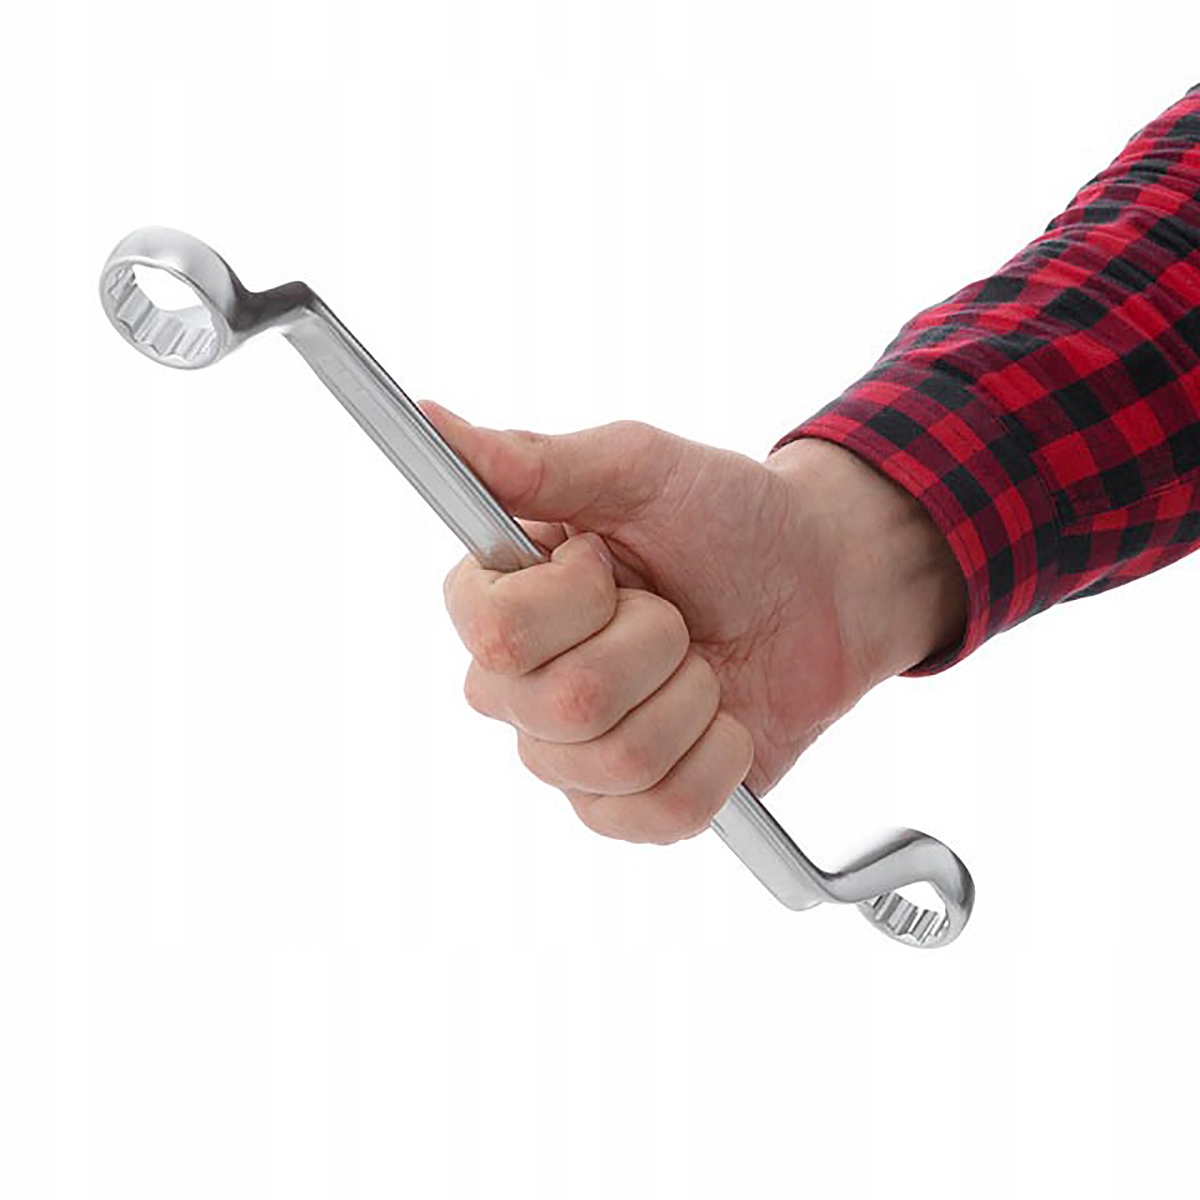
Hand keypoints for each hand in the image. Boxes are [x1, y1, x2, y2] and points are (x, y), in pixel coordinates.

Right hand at [428, 402, 965, 843]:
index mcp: (501, 600)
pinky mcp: (627, 809)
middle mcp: (518, 686)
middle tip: (674, 613)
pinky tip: (719, 722)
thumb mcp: (637, 469)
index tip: (610, 561)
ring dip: (692, 697)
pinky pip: (662, 815)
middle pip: (565, 704)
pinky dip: (718, 760)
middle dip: (654, 642)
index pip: (495, 633)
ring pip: (620, 760)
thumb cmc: (726, 519)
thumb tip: (430, 418)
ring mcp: (570, 758)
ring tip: (700, 662)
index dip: (575, 600)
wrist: (821, 587)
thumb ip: (533, 461)